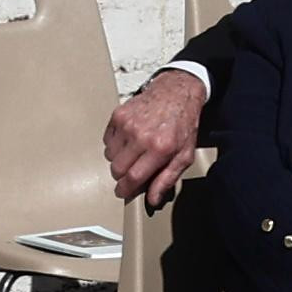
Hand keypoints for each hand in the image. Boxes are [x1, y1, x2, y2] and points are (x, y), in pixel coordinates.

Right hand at [103, 69, 205, 204]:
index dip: (125, 189)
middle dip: (122, 175)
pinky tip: (129, 138)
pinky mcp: (118, 115)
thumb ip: (167, 179)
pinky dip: (115, 144)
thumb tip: (153, 199)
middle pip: (117, 169)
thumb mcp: (184, 155)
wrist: (176, 92)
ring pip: (110, 156)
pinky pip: (107, 140)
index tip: (123, 192)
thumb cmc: (183, 124)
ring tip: (133, 151)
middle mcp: (141, 136)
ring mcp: (127, 124)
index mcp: (160, 148)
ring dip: (119, 158)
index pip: (132, 178)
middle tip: (131, 170)